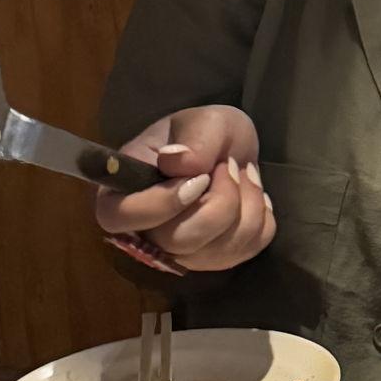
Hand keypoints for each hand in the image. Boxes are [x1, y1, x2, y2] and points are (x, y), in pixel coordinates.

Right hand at [93, 105, 274, 272]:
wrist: (228, 150)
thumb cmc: (201, 134)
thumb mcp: (202, 121)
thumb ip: (193, 138)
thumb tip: (177, 162)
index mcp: (120, 195)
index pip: (121, 218)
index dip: (163, 202)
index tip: (201, 177)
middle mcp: (146, 234)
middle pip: (180, 240)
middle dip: (220, 201)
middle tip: (229, 166)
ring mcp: (183, 253)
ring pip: (221, 248)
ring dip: (247, 202)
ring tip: (240, 172)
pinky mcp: (216, 259)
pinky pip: (248, 248)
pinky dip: (261, 215)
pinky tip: (249, 194)